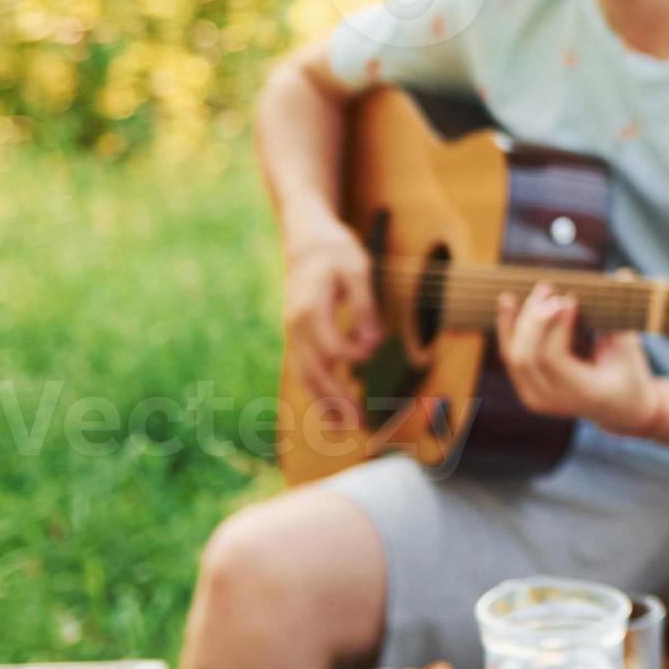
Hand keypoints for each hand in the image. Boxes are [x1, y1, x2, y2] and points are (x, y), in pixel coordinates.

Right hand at [283, 230, 382, 433]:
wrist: (306, 239)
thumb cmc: (335, 252)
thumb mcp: (357, 268)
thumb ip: (365, 305)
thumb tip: (374, 342)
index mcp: (310, 309)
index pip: (331, 346)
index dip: (353, 353)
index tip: (374, 349)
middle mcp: (296, 327)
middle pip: (314, 370)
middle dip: (336, 399)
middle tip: (358, 423)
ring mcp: (293, 334)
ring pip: (305, 376)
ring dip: (323, 404)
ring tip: (342, 429)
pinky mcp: (298, 338)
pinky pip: (302, 371)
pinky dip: (315, 393)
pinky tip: (329, 412)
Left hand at [496, 284, 664, 433]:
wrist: (619, 407)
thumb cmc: (629, 374)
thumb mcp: (630, 349)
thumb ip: (622, 313)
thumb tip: (625, 273)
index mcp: (581, 393)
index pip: (553, 357)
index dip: (558, 325)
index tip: (571, 298)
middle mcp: (552, 400)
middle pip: (526, 357)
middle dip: (534, 319)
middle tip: (549, 291)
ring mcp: (535, 398)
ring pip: (513, 355)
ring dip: (518, 320)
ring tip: (530, 292)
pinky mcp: (526, 387)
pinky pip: (511, 356)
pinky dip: (508, 329)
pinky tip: (508, 303)